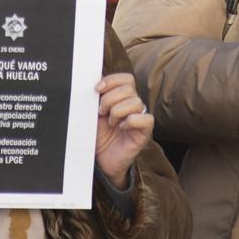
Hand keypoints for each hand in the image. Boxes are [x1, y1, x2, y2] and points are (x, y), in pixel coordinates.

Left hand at [93, 72, 154, 188]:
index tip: (96, 90)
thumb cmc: (98, 136)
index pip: (126, 78)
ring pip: (135, 102)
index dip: (111, 81)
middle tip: (101, 113)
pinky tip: (122, 128)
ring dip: (118, 112)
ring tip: (111, 123)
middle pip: (128, 88)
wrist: (101, 160)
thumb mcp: (94, 113)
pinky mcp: (145, 131)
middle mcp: (133, 105)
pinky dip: (131, 121)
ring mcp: (141, 117)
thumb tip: (95, 80)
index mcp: (122, 97)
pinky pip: (145, 118)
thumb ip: (97, 97)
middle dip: (109, 99)